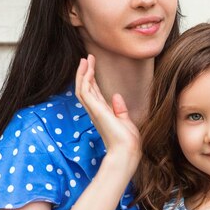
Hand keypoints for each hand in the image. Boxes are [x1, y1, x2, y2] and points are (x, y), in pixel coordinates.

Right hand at [75, 55, 140, 169]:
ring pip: (82, 88)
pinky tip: (89, 69)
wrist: (126, 151)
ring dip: (83, 73)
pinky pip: (85, 91)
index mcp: (102, 113)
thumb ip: (120, 109)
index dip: (92, 80)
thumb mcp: (125, 121)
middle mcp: (95, 111)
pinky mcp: (96, 110)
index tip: (92, 66)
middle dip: (85, 73)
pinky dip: (85, 79)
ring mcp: (94, 111)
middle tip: (86, 58)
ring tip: (86, 59)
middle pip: (86, 88)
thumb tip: (117, 96)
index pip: (94, 93)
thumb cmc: (127, 141)